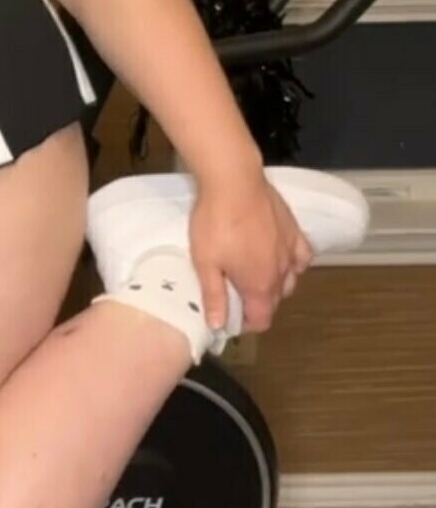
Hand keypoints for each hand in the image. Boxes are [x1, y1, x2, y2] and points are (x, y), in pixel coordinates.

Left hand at [189, 170, 314, 335]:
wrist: (234, 181)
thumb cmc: (215, 222)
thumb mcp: (205, 262)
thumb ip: (214, 296)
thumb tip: (218, 325)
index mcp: (259, 285)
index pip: (262, 320)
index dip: (246, 324)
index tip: (230, 315)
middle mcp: (281, 273)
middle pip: (275, 302)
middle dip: (257, 304)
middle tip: (234, 292)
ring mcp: (291, 251)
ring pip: (290, 281)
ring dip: (274, 286)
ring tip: (253, 275)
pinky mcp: (295, 231)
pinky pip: (302, 257)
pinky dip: (293, 264)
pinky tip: (280, 257)